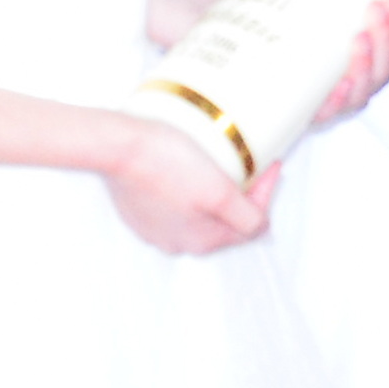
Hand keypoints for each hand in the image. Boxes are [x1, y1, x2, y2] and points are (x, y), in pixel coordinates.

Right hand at [99, 111, 274, 255]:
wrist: (118, 145)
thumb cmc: (165, 163)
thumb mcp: (219, 192)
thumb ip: (246, 217)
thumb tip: (262, 228)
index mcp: (201, 241)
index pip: (251, 223)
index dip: (265, 191)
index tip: (269, 164)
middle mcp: (177, 241)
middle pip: (225, 220)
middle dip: (240, 195)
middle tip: (248, 166)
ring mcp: (155, 227)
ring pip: (199, 212)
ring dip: (213, 191)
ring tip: (220, 165)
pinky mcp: (140, 210)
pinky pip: (175, 202)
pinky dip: (188, 187)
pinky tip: (188, 168)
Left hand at [316, 0, 388, 123]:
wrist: (273, 87)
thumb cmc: (313, 56)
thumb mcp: (342, 30)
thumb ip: (375, 20)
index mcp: (370, 71)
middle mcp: (359, 89)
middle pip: (383, 70)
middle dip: (384, 37)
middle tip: (374, 8)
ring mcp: (337, 103)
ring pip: (362, 90)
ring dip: (365, 63)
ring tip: (359, 38)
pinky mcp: (312, 113)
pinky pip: (329, 111)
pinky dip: (340, 98)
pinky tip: (341, 83)